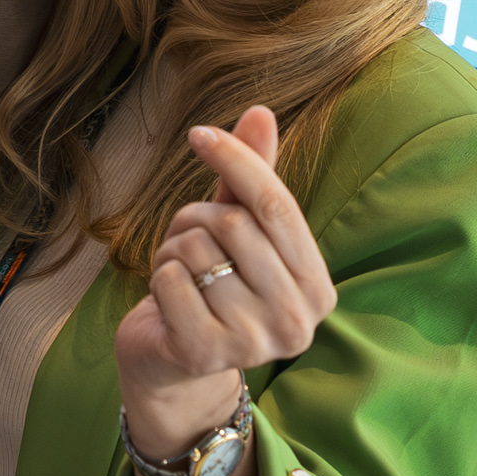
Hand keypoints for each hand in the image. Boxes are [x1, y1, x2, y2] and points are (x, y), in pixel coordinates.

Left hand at [113, 106, 336, 458]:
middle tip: (190, 244)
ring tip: (181, 275)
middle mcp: (297, 320)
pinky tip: (167, 300)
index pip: (276, 205)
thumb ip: (252, 176)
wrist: (173, 363)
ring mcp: (253, 343)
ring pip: (197, 250)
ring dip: (174, 250)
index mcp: (317, 286)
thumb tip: (261, 112)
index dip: (236, 159)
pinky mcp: (205, 353)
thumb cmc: (212, 285)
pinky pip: (170, 279)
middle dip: (197, 219)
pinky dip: (159, 276)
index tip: (198, 133)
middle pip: (233, 225)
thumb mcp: (236, 228)